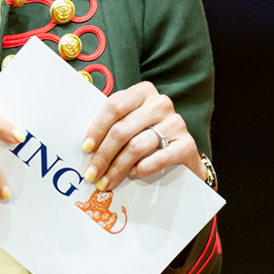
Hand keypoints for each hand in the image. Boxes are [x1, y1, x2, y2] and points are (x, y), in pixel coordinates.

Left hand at [81, 82, 202, 192]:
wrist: (182, 153)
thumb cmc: (148, 136)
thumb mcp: (130, 123)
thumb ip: (113, 126)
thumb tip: (87, 147)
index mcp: (143, 92)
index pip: (115, 106)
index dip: (97, 128)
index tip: (86, 148)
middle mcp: (160, 103)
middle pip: (122, 129)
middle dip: (103, 155)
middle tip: (92, 174)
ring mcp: (176, 123)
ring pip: (137, 146)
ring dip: (118, 167)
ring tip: (107, 181)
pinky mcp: (187, 144)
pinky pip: (158, 158)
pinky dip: (142, 168)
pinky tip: (133, 174)